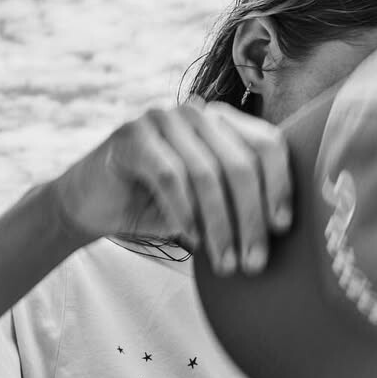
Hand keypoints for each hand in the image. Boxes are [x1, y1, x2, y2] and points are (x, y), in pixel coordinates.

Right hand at [53, 99, 292, 274]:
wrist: (94, 205)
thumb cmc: (158, 208)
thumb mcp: (207, 206)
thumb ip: (239, 203)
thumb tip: (281, 233)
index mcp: (223, 123)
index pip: (267, 145)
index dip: (280, 186)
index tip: (282, 229)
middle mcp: (197, 113)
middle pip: (241, 163)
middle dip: (251, 219)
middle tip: (253, 263)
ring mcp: (162, 119)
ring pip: (206, 174)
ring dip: (220, 226)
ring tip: (225, 264)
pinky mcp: (132, 137)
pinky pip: (170, 177)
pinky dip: (186, 213)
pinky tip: (193, 240)